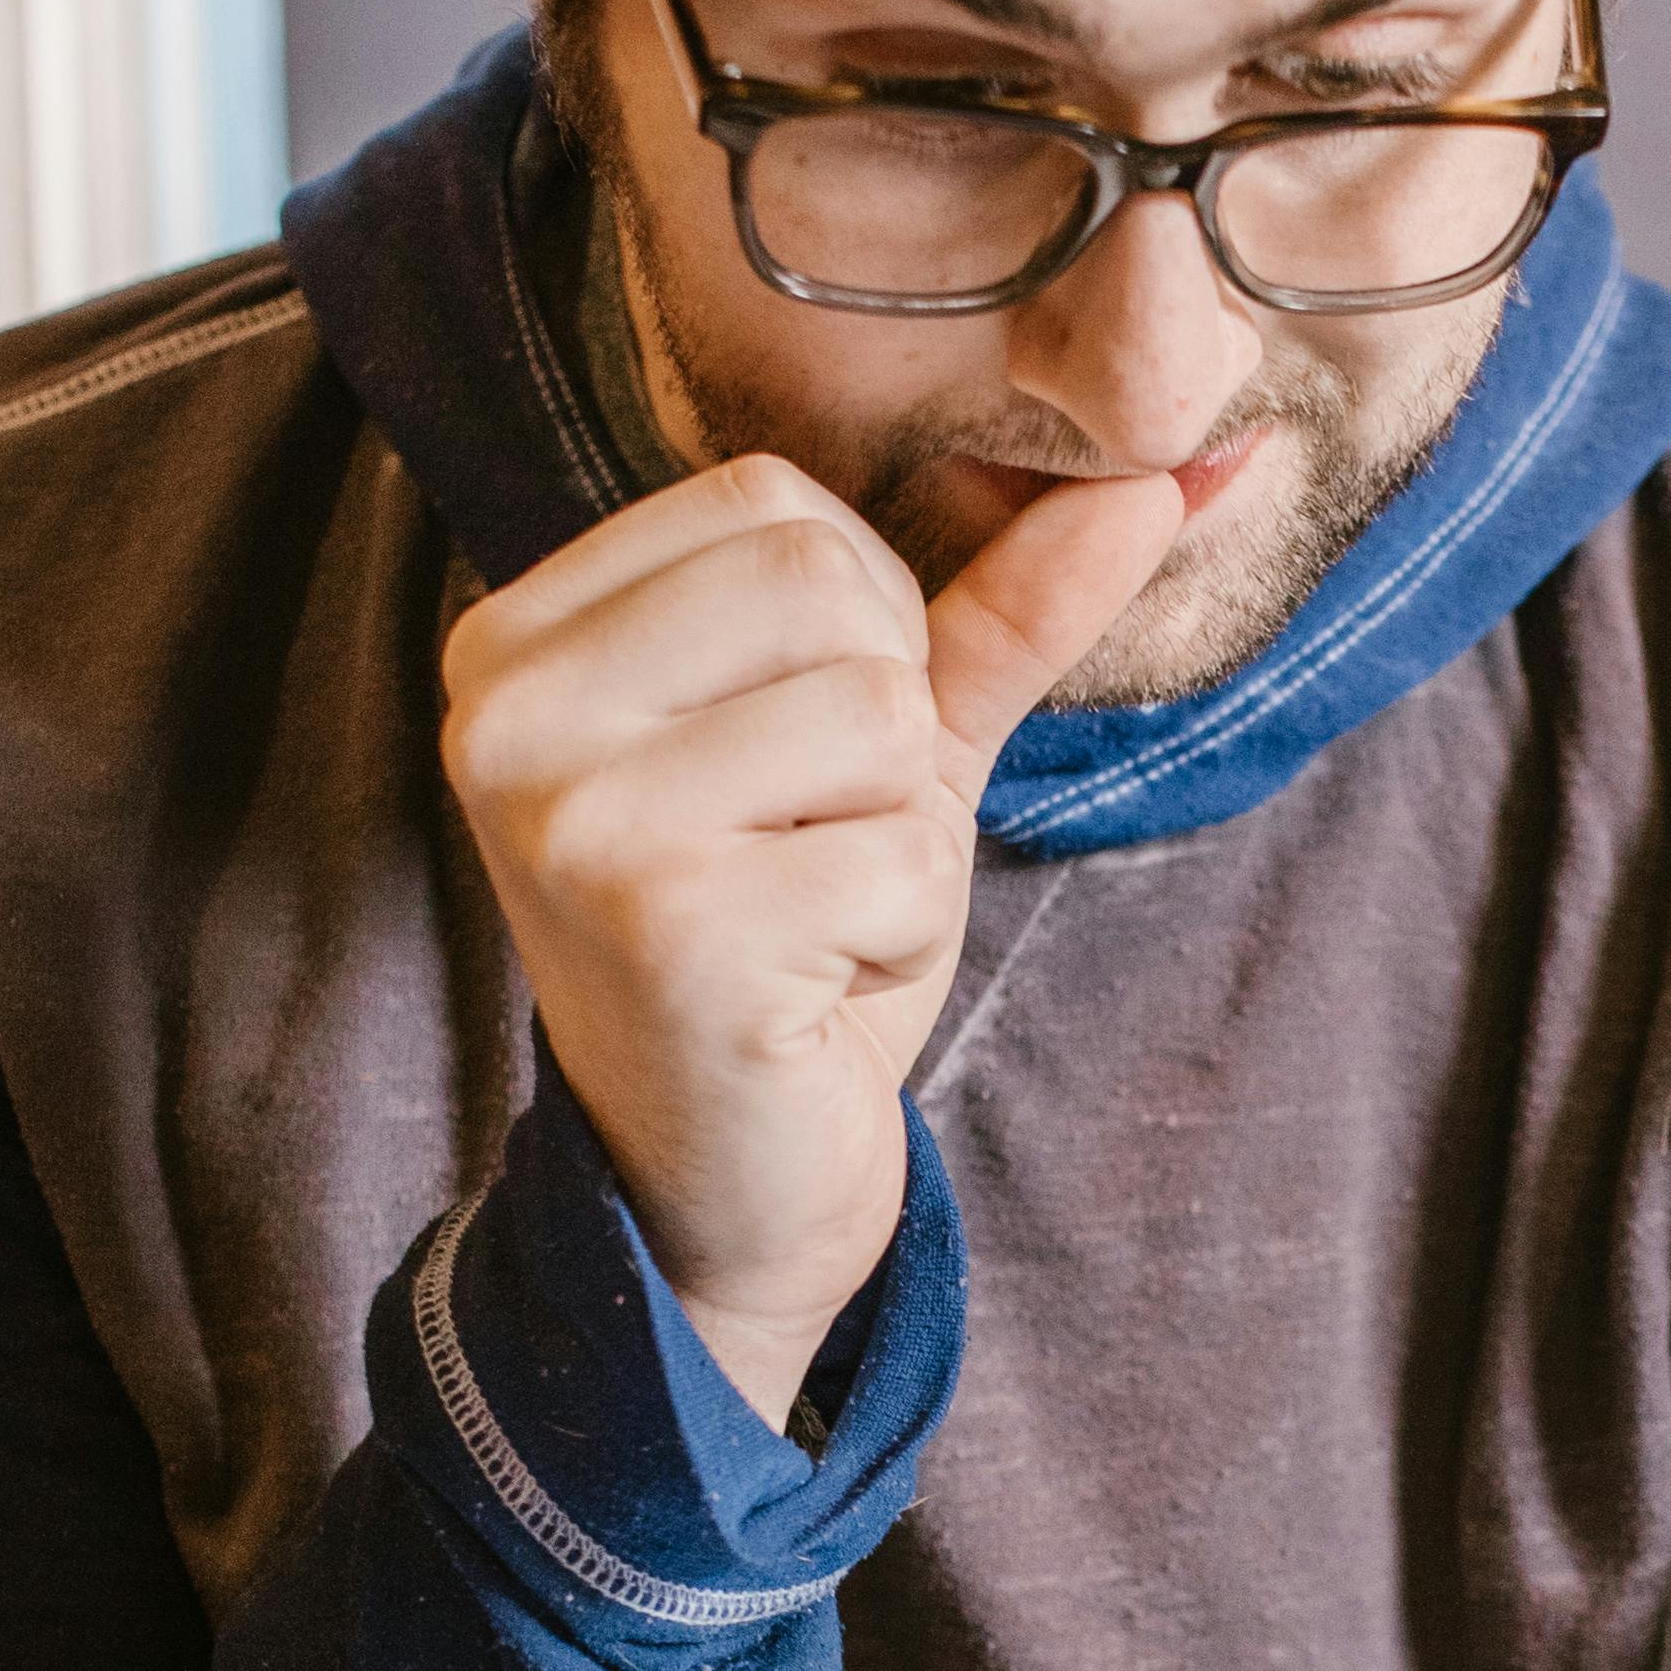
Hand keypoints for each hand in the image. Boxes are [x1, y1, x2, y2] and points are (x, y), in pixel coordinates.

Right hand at [438, 446, 1182, 1426]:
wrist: (724, 1190)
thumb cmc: (791, 949)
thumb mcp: (883, 752)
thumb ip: (995, 608)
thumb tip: (1161, 480)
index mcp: (519, 637)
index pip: (767, 501)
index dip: (859, 625)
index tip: (795, 757)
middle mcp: (509, 714)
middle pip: (825, 585)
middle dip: (886, 731)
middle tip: (808, 850)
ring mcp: (573, 820)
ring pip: (879, 717)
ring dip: (901, 838)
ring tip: (812, 920)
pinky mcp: (666, 928)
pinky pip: (903, 857)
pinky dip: (905, 931)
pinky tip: (816, 989)